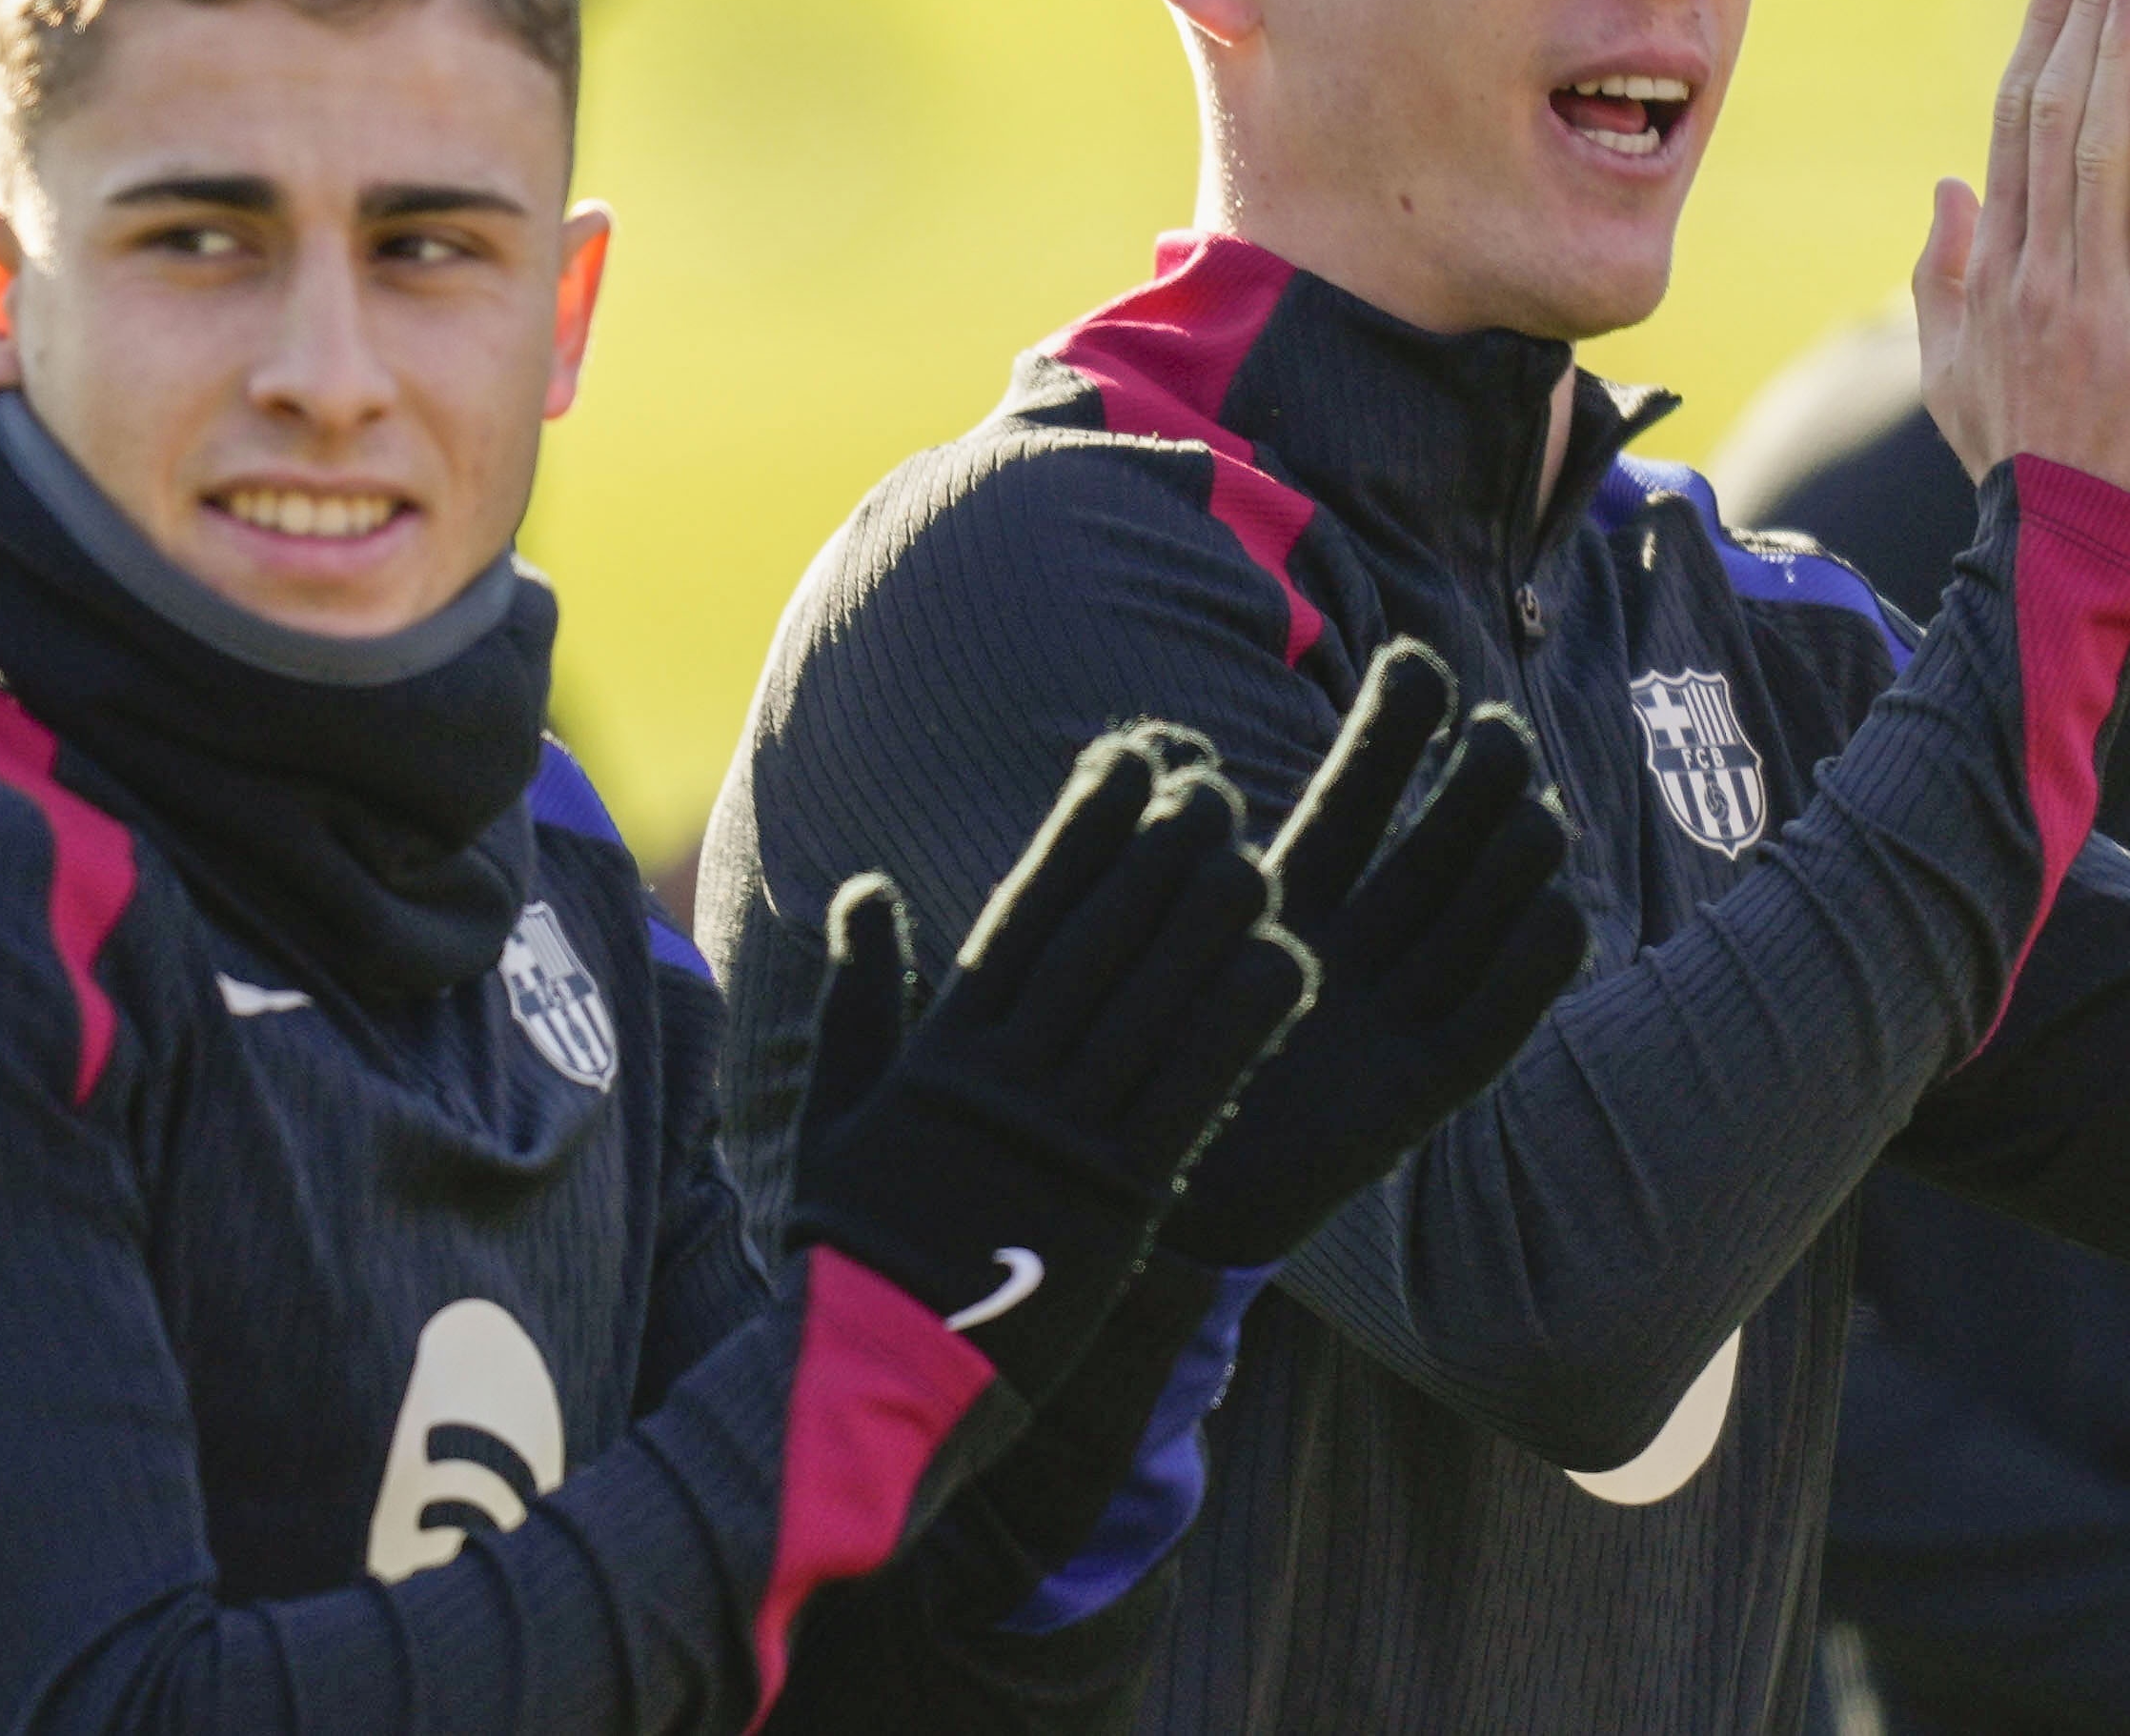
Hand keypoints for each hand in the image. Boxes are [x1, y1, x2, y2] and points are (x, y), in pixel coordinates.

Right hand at [785, 738, 1314, 1400]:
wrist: (873, 1368)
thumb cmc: (858, 1240)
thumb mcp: (842, 1108)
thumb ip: (862, 995)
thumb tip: (862, 890)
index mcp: (946, 1048)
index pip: (1025, 910)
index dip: (1083, 828)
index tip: (1128, 760)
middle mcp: (1007, 1076)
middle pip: (1097, 939)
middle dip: (1156, 853)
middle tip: (1211, 783)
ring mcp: (1063, 1134)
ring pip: (1150, 1002)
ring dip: (1209, 923)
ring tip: (1260, 855)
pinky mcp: (1118, 1197)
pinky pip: (1192, 1090)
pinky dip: (1240, 1022)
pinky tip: (1286, 966)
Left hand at [1160, 641, 1582, 1269]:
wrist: (1120, 1203)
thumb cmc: (1121, 1058)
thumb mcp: (1139, 935)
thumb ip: (1168, 851)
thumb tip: (1174, 738)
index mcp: (1289, 898)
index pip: (1356, 797)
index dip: (1390, 732)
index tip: (1412, 661)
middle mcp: (1354, 949)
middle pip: (1434, 851)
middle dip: (1470, 785)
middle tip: (1491, 728)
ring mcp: (1390, 1019)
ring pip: (1474, 924)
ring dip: (1511, 865)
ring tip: (1533, 809)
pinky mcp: (1414, 1097)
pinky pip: (1487, 1031)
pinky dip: (1527, 977)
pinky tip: (1560, 915)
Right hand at [1914, 0, 2129, 535]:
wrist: (2067, 563)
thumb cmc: (2020, 468)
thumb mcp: (1955, 377)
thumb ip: (1944, 280)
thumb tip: (1948, 187)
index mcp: (1992, 275)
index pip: (2013, 127)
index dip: (2042, 38)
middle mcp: (2033, 275)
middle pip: (2053, 119)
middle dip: (2085, 19)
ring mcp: (2088, 305)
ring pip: (2096, 153)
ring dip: (2120, 52)